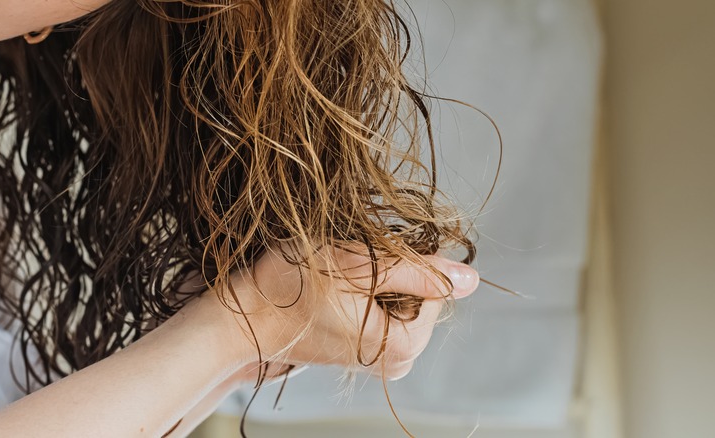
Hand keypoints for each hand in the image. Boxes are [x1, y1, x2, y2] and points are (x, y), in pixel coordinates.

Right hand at [218, 244, 479, 379]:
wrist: (245, 315)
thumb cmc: (290, 288)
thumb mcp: (358, 263)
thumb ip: (418, 269)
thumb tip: (469, 278)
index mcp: (403, 346)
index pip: (438, 287)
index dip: (407, 263)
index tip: (369, 261)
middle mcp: (398, 361)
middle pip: (424, 295)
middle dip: (394, 272)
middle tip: (350, 269)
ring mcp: (382, 359)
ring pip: (405, 298)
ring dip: (378, 279)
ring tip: (340, 282)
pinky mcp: (367, 351)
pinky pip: (386, 309)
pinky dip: (368, 292)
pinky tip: (337, 293)